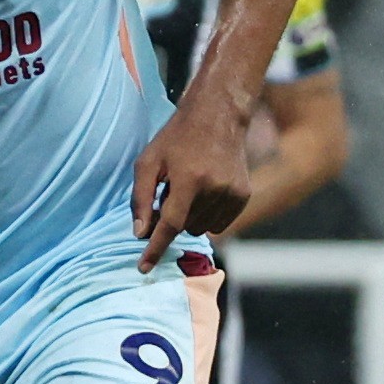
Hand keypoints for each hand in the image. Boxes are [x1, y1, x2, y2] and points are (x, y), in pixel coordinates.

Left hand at [131, 93, 250, 269]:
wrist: (218, 115)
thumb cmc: (176, 138)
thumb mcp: (148, 161)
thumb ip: (140, 198)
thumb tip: (140, 234)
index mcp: (189, 179)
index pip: (170, 225)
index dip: (155, 249)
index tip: (143, 268)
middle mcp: (215, 188)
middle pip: (184, 227)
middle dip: (173, 217)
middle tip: (171, 192)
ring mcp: (233, 193)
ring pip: (202, 228)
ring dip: (190, 216)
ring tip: (190, 187)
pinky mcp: (244, 195)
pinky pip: (219, 223)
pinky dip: (207, 215)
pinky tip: (205, 192)